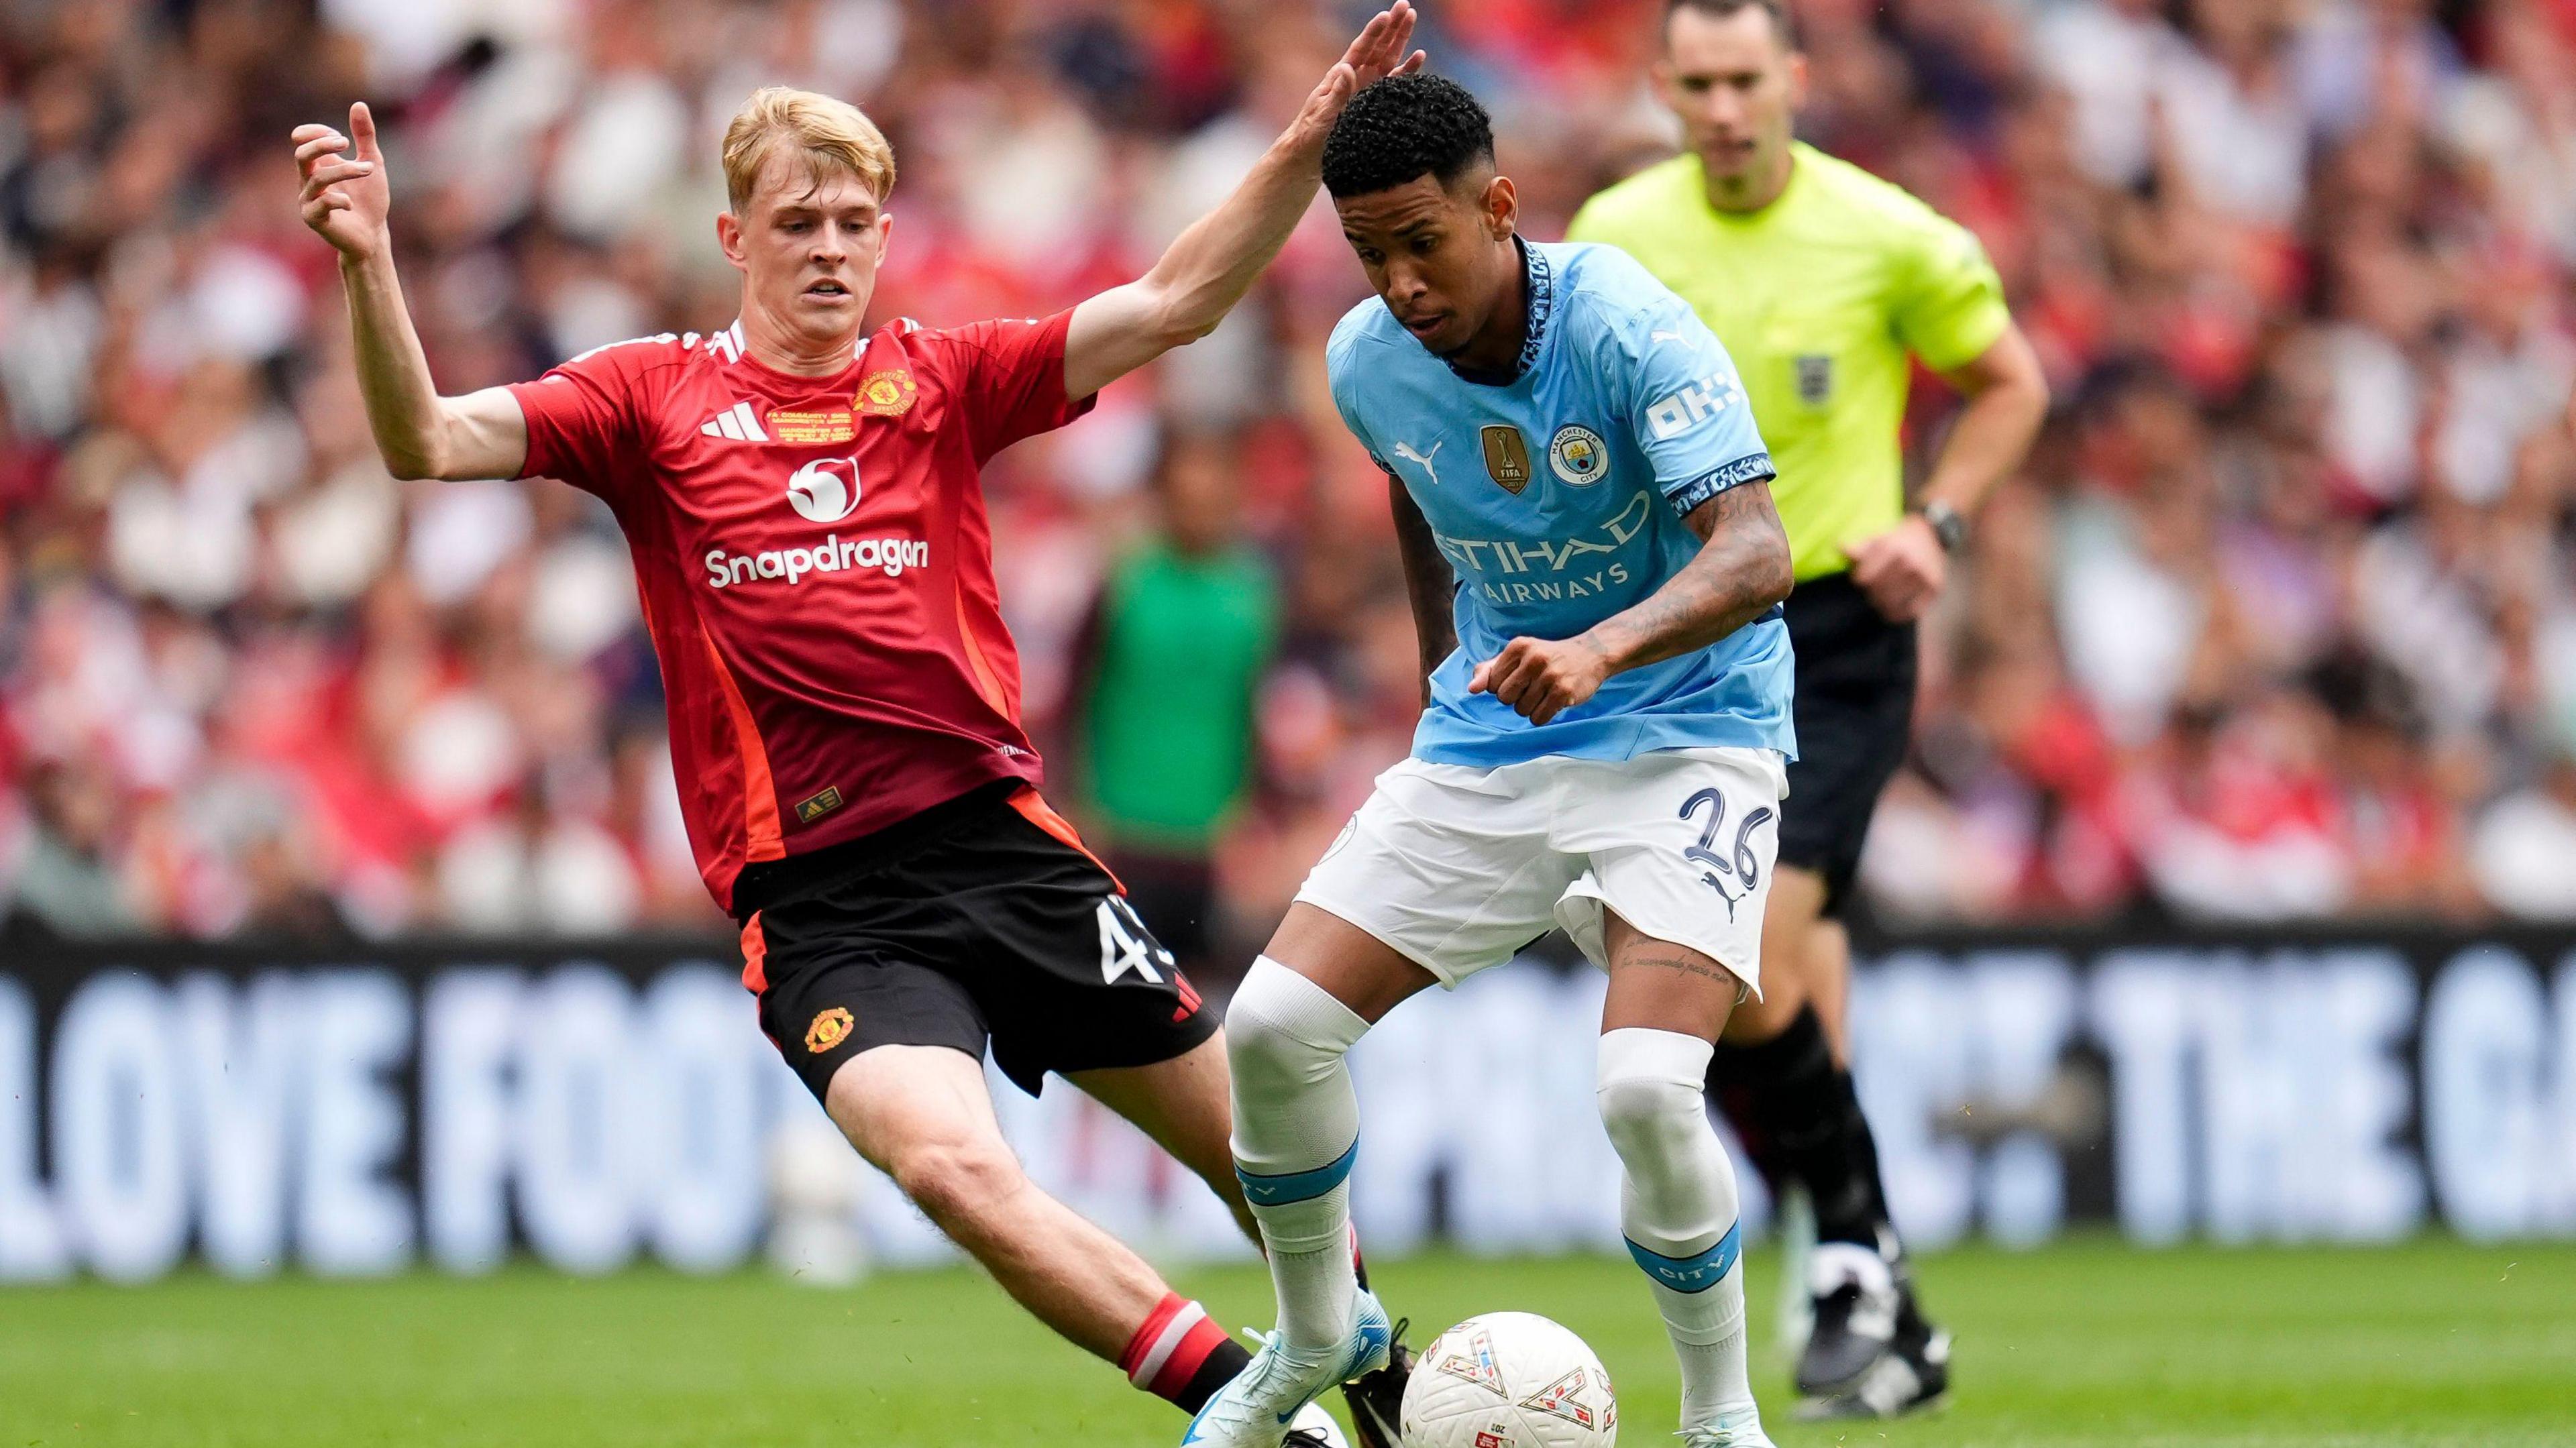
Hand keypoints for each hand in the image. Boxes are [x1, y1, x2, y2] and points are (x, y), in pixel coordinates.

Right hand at [293, 102, 391, 261]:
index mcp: (318, 164)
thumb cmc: (369, 200)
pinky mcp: (315, 220)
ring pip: (317, 177)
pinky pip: (319, 204)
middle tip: (346, 143)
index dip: (318, 132)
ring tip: (368, 171)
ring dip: (345, 170)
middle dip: (323, 145)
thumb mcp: (372, 162)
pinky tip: (351, 203)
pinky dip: (338, 200)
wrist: (374, 235)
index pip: (302, 139)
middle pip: (301, 154)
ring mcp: (309, 200)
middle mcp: (308, 180)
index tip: (343, 137)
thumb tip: (359, 104)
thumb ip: (365, 136)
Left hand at [1283, 2, 1426, 152]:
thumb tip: (1347, 68)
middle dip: (1391, 26)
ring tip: (1411, 17)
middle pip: (1377, 47)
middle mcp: (1357, 78)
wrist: (1311, 158)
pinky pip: (1396, 84)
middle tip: (1405, 5)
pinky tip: (1419, 57)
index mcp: (1341, 76)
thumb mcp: (1323, 115)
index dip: (1373, 33)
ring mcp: (1369, 89)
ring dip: (1400, 39)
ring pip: (1388, 58)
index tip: (1385, 15)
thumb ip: (1336, 94)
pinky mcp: (1377, 104)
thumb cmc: (1311, 136)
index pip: (1360, 49)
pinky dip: (1408, 70)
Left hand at [1470, 635, 1611, 725]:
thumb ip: (1490, 669)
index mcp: (1518, 646)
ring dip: (1530, 708)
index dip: (1503, 687)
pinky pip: (1538, 718)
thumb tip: (1472, 689)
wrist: (1591, 653)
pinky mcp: (1564, 692)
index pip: (1491, 684)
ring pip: (1521, 711)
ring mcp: (1550, 675)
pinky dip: (1542, 716)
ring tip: (1544, 693)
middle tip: (1533, 687)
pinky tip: (1553, 702)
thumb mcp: (1518, 655)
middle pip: (1504, 698)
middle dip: (1515, 699)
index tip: (1520, 678)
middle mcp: (1533, 658)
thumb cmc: (1548, 657)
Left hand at [1844, 514, 1947, 622]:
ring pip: (1892, 604)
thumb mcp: (1878, 538)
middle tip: (1872, 590)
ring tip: (1880, 600)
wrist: (1932, 535)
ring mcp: (1924, 576)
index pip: (1864, 579)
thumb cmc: (1898, 540)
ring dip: (1882, 605)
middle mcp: (1909, 562)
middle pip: (1878, 592)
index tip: (1861, 579)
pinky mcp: (1935, 588)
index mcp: (1892, 548)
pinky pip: (1911, 612)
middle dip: (1871, 593)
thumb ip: (1859, 547)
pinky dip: (1898, 614)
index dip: (1858, 581)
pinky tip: (1892, 609)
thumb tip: (1840, 549)